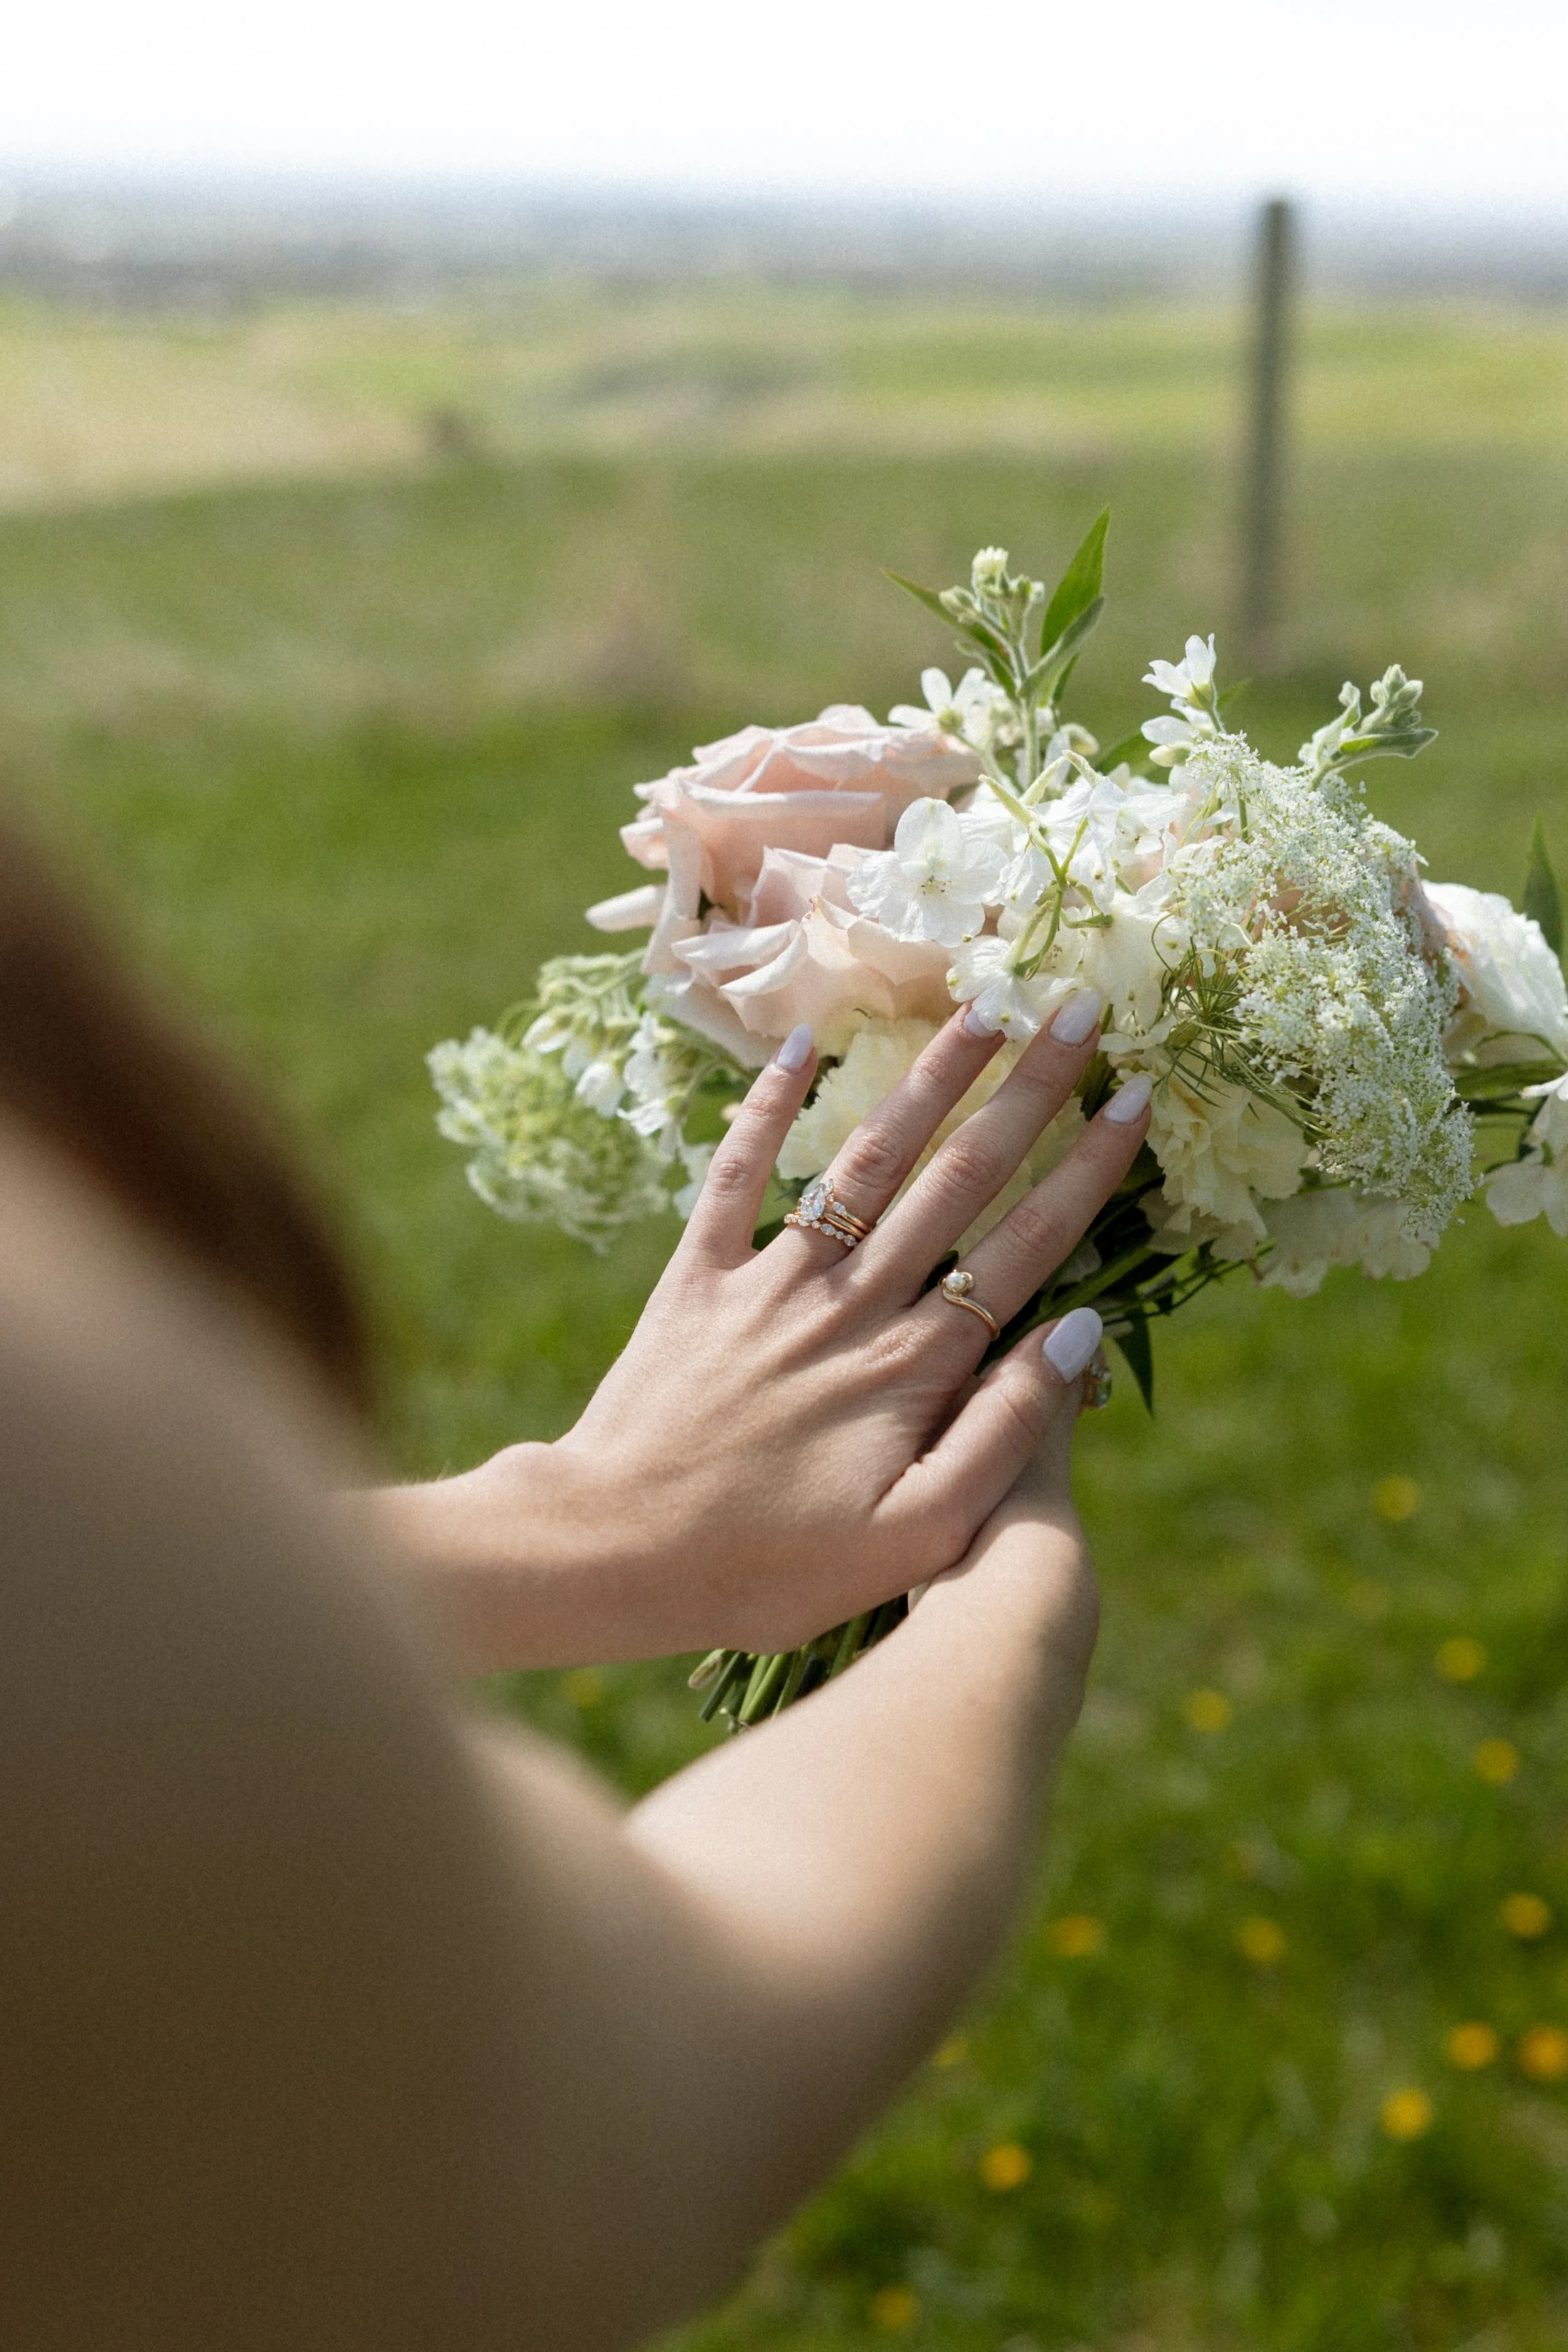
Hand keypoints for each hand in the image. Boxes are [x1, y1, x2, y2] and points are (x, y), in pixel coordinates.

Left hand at [383, 996, 1150, 1668]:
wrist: (612, 1553)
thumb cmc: (770, 1569)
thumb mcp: (915, 1534)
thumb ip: (1006, 1432)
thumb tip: (1082, 1329)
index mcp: (914, 1367)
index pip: (1025, 1245)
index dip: (1086, 1168)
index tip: (1136, 1095)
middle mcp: (852, 1303)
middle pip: (958, 1178)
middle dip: (1027, 1089)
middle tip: (1078, 1007)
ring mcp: (772, 1282)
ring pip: (865, 1159)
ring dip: (926, 1078)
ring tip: (978, 1005)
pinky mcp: (698, 1279)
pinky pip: (734, 1175)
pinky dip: (765, 1106)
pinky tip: (802, 1042)